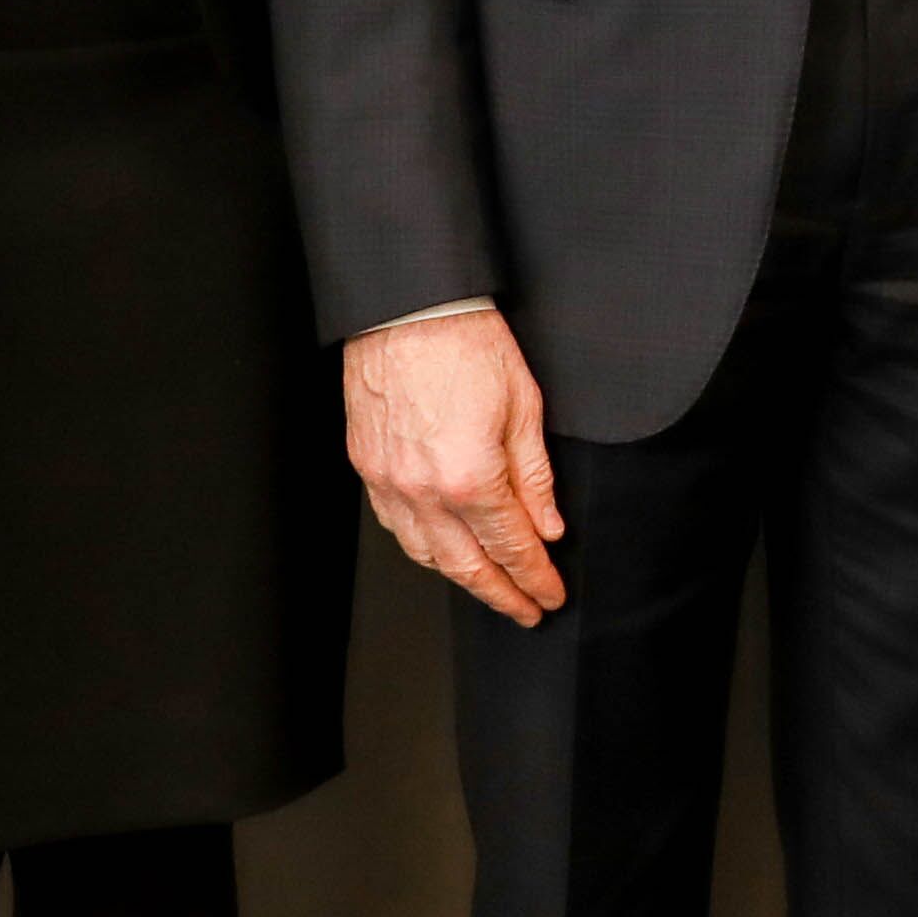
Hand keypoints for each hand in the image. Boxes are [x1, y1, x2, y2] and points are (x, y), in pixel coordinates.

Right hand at [344, 313, 569, 621]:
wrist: (407, 307)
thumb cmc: (465, 342)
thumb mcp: (524, 407)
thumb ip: (534, 477)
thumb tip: (547, 526)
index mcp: (471, 477)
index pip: (512, 548)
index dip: (535, 578)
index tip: (550, 595)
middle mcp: (423, 490)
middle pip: (467, 566)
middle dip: (501, 595)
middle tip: (525, 610)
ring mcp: (389, 481)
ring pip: (425, 554)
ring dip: (460, 577)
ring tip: (489, 585)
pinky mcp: (367, 466)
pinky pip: (395, 525)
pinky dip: (422, 547)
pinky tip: (441, 548)